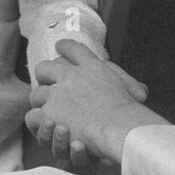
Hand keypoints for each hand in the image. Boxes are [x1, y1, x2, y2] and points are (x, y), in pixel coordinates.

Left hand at [26, 39, 166, 166]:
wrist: (118, 126)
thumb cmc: (129, 111)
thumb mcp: (133, 91)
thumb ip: (132, 87)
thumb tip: (141, 93)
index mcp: (92, 67)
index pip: (73, 49)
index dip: (64, 46)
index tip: (60, 45)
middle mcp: (70, 76)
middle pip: (46, 67)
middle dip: (44, 75)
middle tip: (47, 83)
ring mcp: (56, 94)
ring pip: (36, 94)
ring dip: (40, 103)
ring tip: (46, 112)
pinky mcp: (48, 113)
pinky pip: (33, 116)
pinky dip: (37, 124)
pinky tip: (45, 129)